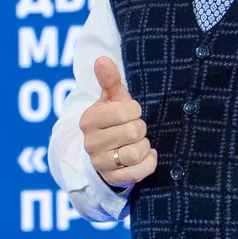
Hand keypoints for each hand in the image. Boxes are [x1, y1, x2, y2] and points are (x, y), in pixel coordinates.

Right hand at [82, 57, 156, 186]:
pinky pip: (140, 171)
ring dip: (144, 146)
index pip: (126, 111)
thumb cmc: (111, 120)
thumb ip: (109, 80)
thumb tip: (102, 59)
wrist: (103, 153)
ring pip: (137, 152)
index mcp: (89, 119)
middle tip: (133, 129)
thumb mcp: (110, 99)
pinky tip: (145, 156)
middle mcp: (91, 142)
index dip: (134, 110)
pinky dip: (149, 162)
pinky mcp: (111, 179)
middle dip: (140, 128)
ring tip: (136, 143)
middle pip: (134, 132)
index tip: (129, 112)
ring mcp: (100, 163)